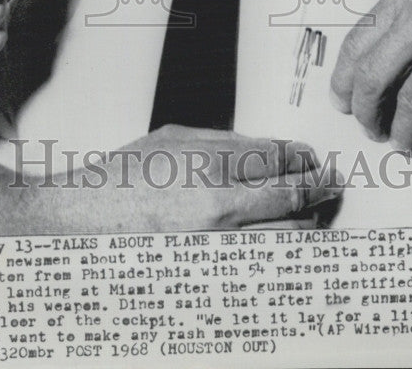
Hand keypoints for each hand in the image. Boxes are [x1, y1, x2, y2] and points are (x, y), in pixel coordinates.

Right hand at [0, 126, 341, 234]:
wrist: (83, 220)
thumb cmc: (122, 177)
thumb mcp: (173, 139)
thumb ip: (223, 142)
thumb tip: (266, 148)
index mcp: (211, 165)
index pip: (279, 158)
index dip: (303, 158)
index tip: (312, 159)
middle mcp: (221, 206)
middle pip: (293, 197)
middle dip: (318, 188)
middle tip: (328, 184)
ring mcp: (218, 244)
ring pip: (286, 236)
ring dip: (306, 223)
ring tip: (311, 214)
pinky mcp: (211, 272)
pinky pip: (261, 264)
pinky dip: (279, 252)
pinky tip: (284, 243)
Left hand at [330, 0, 411, 149]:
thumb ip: (402, 23)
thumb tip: (368, 73)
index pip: (356, 44)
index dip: (343, 80)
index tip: (341, 101)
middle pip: (372, 77)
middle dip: (366, 111)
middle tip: (369, 128)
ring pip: (409, 103)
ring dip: (402, 131)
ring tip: (400, 141)